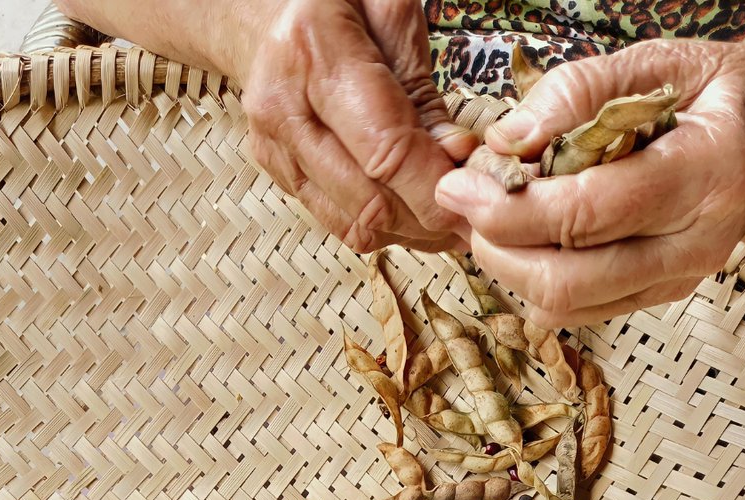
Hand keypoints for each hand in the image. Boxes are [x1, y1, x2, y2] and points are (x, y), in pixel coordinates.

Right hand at [239, 0, 477, 251]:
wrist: (271, 11)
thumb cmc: (342, 2)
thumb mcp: (392, 13)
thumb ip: (423, 88)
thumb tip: (454, 154)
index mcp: (314, 51)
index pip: (384, 151)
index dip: (432, 188)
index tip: (472, 196)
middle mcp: (283, 106)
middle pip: (369, 200)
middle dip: (427, 218)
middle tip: (469, 215)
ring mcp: (274, 147)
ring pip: (354, 223)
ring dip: (408, 231)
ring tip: (444, 217)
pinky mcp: (277, 174)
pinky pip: (339, 223)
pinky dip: (383, 227)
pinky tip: (411, 212)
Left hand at [435, 40, 744, 326]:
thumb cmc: (717, 95)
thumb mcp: (660, 63)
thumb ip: (580, 92)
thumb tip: (507, 140)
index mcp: (709, 171)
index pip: (590, 214)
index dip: (513, 209)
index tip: (463, 187)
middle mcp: (697, 242)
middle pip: (570, 280)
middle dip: (499, 248)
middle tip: (466, 207)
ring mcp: (678, 280)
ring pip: (568, 306)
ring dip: (510, 269)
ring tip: (488, 220)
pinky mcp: (656, 297)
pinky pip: (578, 311)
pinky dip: (533, 281)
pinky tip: (521, 239)